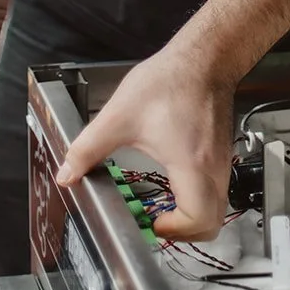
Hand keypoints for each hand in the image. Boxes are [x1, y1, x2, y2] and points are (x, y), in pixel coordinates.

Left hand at [55, 45, 234, 240]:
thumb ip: (88, 147)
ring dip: (193, 215)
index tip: (152, 223)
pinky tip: (177, 182)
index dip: (175, 232)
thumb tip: (68, 173)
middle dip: (185, 232)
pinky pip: (216, 188)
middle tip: (159, 222)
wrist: (203, 57)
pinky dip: (199, 197)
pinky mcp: (221, 152)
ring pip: (217, 207)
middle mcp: (213, 167)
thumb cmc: (170, 81)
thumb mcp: (119, 116)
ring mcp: (221, 160)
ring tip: (166, 206)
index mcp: (191, 164)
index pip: (198, 220)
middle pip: (212, 223)